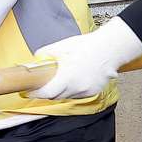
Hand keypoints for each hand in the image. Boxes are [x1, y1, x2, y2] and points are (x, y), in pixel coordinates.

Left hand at [27, 16, 141, 100]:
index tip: (29, 91)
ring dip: (60, 91)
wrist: (112, 47)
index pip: (46, 93)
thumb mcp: (62, 46)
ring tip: (59, 80)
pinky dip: (72, 90)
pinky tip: (73, 80)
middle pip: (55, 96)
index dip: (36, 93)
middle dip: (47, 92)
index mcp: (67, 77)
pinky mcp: (94, 91)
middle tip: (41, 85)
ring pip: (67, 96)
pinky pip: (78, 95)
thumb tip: (35, 59)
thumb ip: (45, 53)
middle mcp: (77, 87)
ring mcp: (87, 91)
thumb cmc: (88, 45)